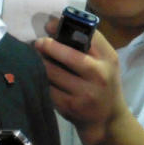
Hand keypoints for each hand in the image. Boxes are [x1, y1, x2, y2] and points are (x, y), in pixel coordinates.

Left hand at [33, 24, 129, 144]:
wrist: (107, 119)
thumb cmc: (103, 84)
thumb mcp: (105, 64)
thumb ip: (88, 46)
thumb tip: (54, 26)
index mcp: (109, 60)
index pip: (91, 38)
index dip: (68, 29)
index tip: (50, 25)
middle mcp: (100, 76)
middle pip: (70, 56)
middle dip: (50, 47)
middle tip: (38, 42)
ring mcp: (85, 94)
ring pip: (54, 73)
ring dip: (41, 64)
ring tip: (34, 57)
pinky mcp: (70, 107)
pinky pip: (48, 89)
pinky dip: (41, 81)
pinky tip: (37, 76)